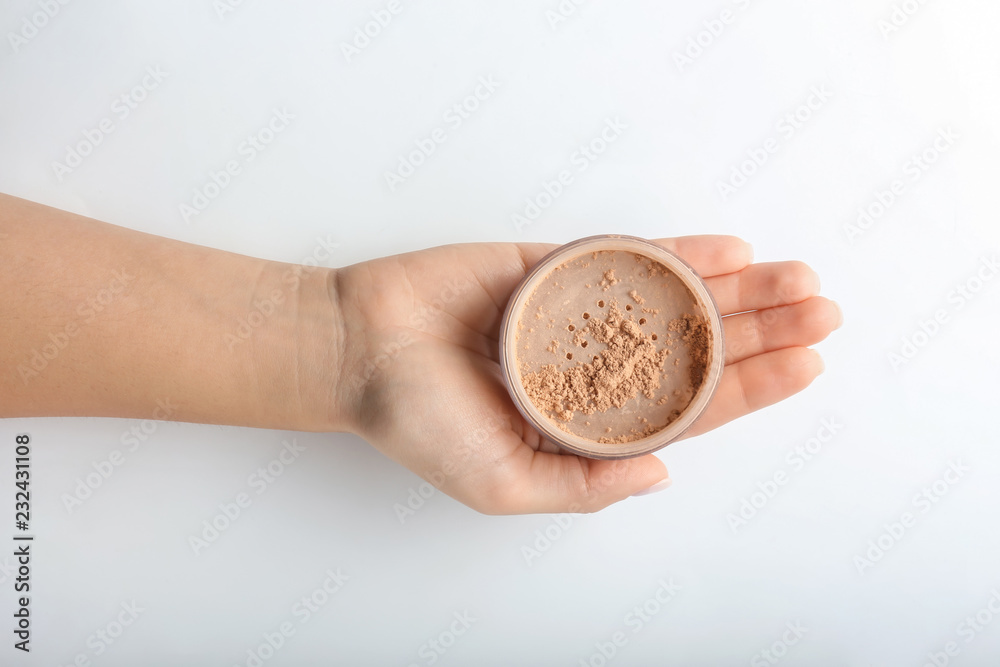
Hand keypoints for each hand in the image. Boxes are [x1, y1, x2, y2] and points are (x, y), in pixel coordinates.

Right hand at [332, 235, 840, 514]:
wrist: (360, 347)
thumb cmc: (421, 424)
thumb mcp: (501, 484)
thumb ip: (582, 486)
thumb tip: (661, 477)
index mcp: (591, 423)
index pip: (689, 408)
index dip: (751, 387)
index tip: (807, 364)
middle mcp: (597, 368)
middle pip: (697, 349)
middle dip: (763, 331)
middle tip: (823, 310)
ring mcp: (581, 314)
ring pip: (673, 300)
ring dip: (736, 289)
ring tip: (796, 275)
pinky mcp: (556, 269)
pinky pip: (624, 258)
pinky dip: (674, 253)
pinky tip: (724, 250)